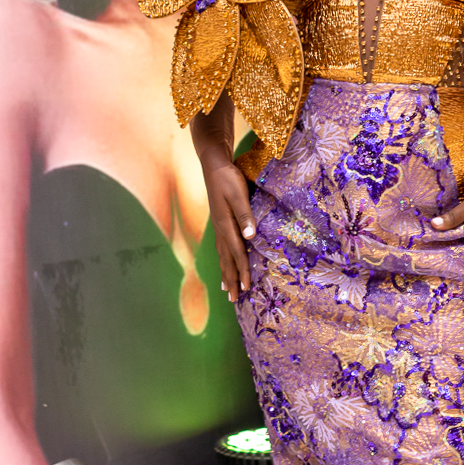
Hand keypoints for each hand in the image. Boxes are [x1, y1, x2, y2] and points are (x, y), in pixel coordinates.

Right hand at [200, 147, 254, 301]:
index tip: (247, 288)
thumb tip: (250, 238)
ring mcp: (218, 226)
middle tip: (234, 300)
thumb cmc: (228, 177)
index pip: (237, 253)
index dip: (242, 271)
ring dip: (226, 273)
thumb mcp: (238, 194)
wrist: (213, 164)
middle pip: (226, 260)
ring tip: (227, 290)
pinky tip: (224, 263)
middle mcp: (220, 229)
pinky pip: (221, 247)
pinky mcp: (219, 221)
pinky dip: (224, 260)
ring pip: (222, 255)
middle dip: (231, 280)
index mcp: (225, 225)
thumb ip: (245, 215)